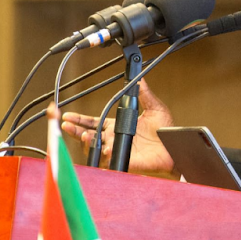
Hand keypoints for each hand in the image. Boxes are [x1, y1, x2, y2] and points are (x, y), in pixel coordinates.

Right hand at [61, 79, 178, 177]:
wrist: (174, 148)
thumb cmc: (166, 131)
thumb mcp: (155, 108)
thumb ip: (145, 93)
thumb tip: (140, 79)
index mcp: (119, 125)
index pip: (95, 122)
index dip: (81, 120)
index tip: (69, 116)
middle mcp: (115, 138)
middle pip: (89, 134)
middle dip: (75, 130)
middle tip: (66, 126)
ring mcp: (118, 149)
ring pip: (95, 147)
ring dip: (87, 140)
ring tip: (84, 134)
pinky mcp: (123, 160)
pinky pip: (108, 159)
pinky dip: (103, 154)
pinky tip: (103, 147)